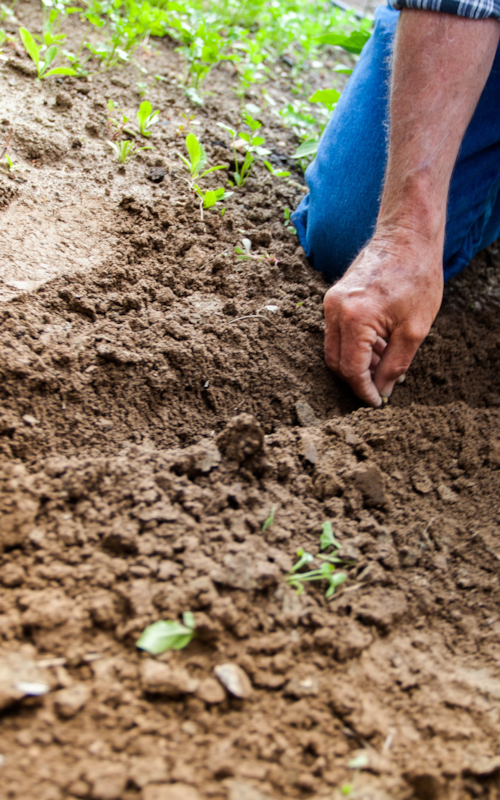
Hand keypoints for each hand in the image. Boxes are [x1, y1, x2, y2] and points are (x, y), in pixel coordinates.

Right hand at [323, 229, 443, 406]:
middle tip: (380, 388)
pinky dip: (354, 345)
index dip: (363, 391)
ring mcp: (331, 302)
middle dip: (357, 380)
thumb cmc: (416, 277)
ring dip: (357, 363)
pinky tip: (379, 346)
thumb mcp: (414, 330)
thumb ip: (395, 365)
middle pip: (336, 362)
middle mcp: (335, 310)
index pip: (351, 370)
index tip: (377, 402)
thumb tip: (382, 390)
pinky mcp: (334, 297)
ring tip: (386, 364)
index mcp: (354, 319)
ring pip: (334, 348)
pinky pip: (337, 332)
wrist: (407, 236)